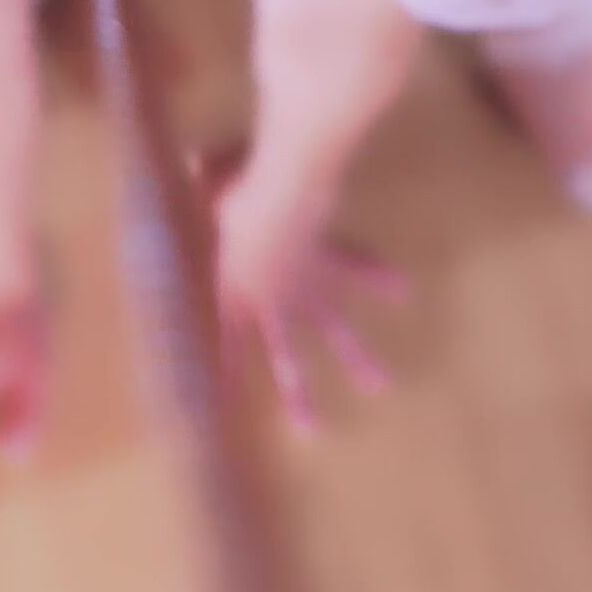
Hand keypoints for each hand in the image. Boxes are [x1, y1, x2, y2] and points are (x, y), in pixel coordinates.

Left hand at [210, 169, 408, 433]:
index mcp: (234, 285)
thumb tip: (190, 161)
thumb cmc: (234, 187)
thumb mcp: (211, 183)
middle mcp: (270, 295)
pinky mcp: (328, 258)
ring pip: (331, 328)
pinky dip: (375, 278)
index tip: (227, 412)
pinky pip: (354, 268)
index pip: (228, 340)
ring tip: (379, 384)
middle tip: (312, 429)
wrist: (277, 187)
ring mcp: (304, 282)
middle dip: (297, 392)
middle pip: (284, 353)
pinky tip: (400, 288)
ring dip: (355, 357)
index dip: (228, 374)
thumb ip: (203, 180)